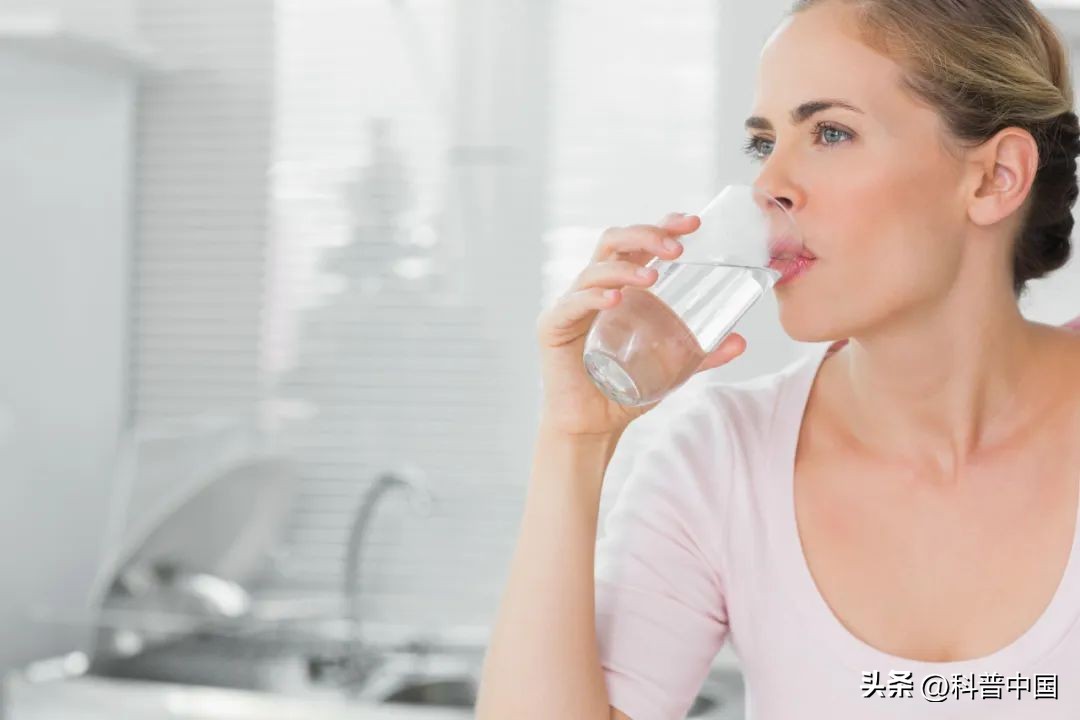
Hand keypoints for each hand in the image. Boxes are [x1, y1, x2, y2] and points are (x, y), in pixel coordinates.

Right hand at [535, 212, 746, 436]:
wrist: (591, 427)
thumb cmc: (624, 391)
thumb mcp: (671, 368)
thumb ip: (703, 354)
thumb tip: (741, 341)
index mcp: (619, 287)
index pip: (637, 244)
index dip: (662, 226)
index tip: (693, 223)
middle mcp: (593, 289)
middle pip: (614, 243)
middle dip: (646, 235)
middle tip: (678, 247)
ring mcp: (570, 305)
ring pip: (595, 269)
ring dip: (626, 268)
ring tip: (653, 277)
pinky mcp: (553, 328)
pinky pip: (572, 303)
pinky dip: (594, 296)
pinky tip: (615, 299)